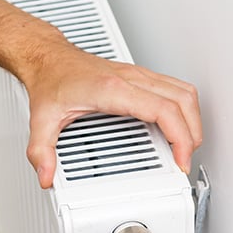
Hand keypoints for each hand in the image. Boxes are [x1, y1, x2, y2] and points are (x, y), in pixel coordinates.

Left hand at [22, 43, 202, 187]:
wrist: (48, 57)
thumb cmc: (50, 80)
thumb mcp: (41, 119)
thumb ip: (41, 151)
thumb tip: (45, 175)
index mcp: (112, 89)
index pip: (162, 110)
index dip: (179, 137)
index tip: (180, 160)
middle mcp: (130, 78)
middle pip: (182, 101)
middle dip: (191, 134)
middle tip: (185, 159)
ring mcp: (137, 74)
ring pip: (183, 91)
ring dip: (192, 119)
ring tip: (186, 145)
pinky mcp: (138, 75)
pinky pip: (173, 87)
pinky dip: (182, 108)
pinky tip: (175, 125)